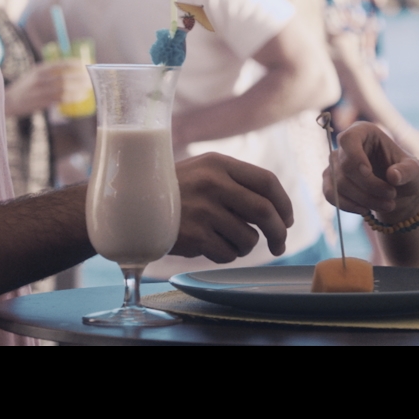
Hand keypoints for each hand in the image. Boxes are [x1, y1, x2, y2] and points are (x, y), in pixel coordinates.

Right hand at [3, 61, 90, 118]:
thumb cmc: (25, 86)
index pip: (59, 64)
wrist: (10, 101)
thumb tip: (68, 67)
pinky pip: (61, 99)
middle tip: (89, 78)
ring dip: (78, 88)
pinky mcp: (43, 103)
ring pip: (64, 89)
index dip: (72, 64)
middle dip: (79, 78)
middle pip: (64, 78)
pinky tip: (80, 97)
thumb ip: (48, 70)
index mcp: (39, 70)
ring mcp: (41, 92)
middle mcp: (40, 80)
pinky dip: (72, 98)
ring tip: (88, 88)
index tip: (82, 64)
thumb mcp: (33, 74)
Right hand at [170, 153, 293, 262]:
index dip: (284, 204)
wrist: (130, 204)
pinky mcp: (195, 235)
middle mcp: (214, 184)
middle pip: (265, 212)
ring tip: (226, 240)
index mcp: (220, 164)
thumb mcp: (203, 171)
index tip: (288, 219)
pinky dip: (226, 255)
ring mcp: (204, 210)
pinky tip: (210, 246)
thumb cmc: (174, 190)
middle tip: (280, 245)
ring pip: (248, 238)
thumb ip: (236, 183)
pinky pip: (228, 254)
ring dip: (245, 246)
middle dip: (279, 233)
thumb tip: (276, 211)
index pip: (267, 182)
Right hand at [325, 121, 418, 223]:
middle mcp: (345, 145)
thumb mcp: (415, 171)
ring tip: (387, 205)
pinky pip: (331, 195)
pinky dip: (349, 206)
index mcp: (364, 132)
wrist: (397, 192)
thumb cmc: (406, 175)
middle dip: (368, 186)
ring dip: (363, 199)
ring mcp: (335, 164)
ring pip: (339, 184)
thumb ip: (407, 171)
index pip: (348, 139)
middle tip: (391, 197)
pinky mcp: (330, 181)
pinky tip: (366, 210)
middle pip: (345, 166)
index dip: (354, 156)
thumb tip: (393, 176)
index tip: (368, 172)